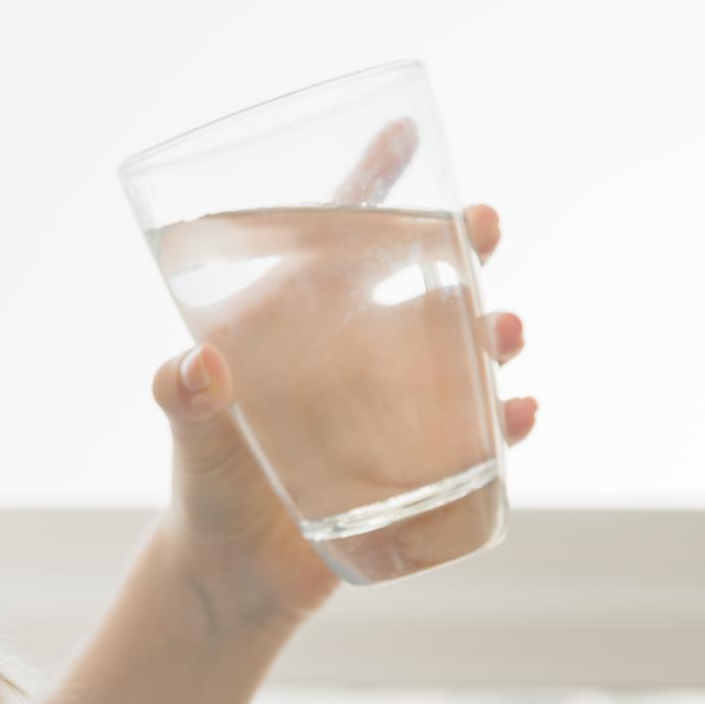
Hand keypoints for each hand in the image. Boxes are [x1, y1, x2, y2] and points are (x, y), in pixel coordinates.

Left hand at [149, 119, 537, 630]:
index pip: (334, 237)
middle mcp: (355, 351)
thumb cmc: (206, 484)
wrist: (235, 574)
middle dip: (458, 246)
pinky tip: (521, 414)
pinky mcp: (421, 466)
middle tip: (485, 223)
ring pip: (459, 350)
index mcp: (297, 321)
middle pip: (416, 281)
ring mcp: (396, 406)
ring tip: (507, 330)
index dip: (370, 182)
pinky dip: (506, 425)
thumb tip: (194, 367)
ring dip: (492, 332)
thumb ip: (183, 399)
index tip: (405, 128)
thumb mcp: (189, 436)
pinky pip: (478, 438)